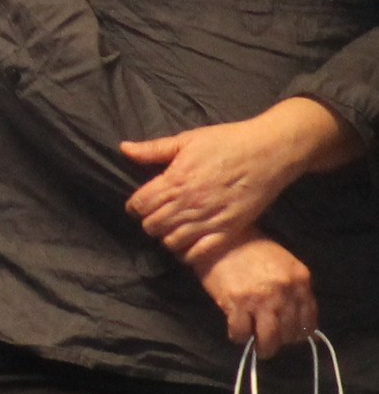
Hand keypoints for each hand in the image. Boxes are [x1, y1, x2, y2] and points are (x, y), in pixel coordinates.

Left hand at [123, 100, 351, 257]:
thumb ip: (153, 149)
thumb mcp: (186, 140)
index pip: (140, 205)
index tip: (139, 206)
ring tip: (171, 230)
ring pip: (173, 241)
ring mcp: (209, 219)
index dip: (135, 207)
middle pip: (153, 226)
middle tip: (156, 217)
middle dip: (149, 223)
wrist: (269, 151)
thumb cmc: (227, 141)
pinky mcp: (230, 230)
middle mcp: (188, 203)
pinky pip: (201, 253)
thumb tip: (124, 149)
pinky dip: (190, 253)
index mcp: (174, 180)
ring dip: (167, 238)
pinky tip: (189, 245)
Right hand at [195, 234, 317, 356]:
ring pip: (270, 338)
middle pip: (290, 332)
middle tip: (271, 341)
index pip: (309, 321)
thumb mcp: (283, 264)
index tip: (289, 335)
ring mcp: (261, 298)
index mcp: (300, 280)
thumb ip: (293, 289)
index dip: (299, 334)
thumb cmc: (251, 248)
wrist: (220, 236)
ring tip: (258, 348)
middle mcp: (284, 291)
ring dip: (265, 348)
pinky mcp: (236, 303)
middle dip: (281, 341)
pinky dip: (239, 337)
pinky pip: (241, 332)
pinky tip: (237, 333)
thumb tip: (297, 319)